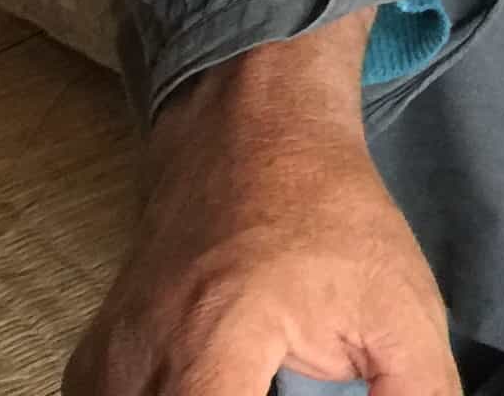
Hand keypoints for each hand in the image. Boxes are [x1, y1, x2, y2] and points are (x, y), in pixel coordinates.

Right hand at [63, 26, 453, 395]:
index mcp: (212, 349)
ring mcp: (102, 368)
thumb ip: (414, 393)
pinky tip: (227, 387)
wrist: (248, 133)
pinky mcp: (90, 368)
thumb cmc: (330, 214)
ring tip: (264, 380)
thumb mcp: (400, 304)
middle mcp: (135, 366)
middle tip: (292, 385)